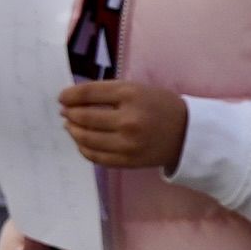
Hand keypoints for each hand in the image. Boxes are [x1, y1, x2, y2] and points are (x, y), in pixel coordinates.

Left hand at [58, 80, 190, 172]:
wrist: (188, 134)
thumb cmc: (161, 106)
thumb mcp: (138, 89)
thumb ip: (108, 92)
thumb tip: (72, 101)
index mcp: (131, 95)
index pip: (88, 94)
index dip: (69, 95)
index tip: (62, 98)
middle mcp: (128, 120)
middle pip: (84, 117)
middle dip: (69, 114)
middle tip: (65, 112)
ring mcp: (127, 143)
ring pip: (86, 138)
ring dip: (73, 131)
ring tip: (71, 126)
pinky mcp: (127, 160)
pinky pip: (95, 156)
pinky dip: (83, 148)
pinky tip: (83, 141)